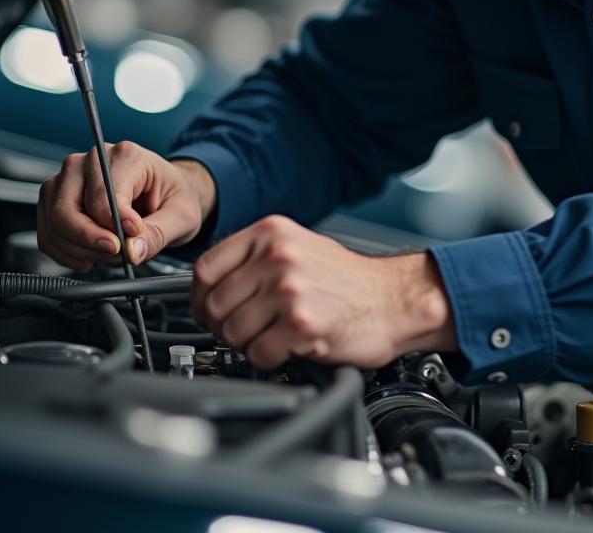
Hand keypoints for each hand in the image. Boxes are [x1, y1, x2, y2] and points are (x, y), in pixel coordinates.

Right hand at [37, 142, 215, 270]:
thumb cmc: (174, 195)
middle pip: (68, 210)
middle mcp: (92, 160)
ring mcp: (70, 175)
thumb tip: (133, 252)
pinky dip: (65, 251)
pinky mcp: (58, 194)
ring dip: (78, 249)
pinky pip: (48, 230)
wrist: (168, 191)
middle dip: (90, 242)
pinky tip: (90, 256)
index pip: (102, 197)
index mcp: (126, 156)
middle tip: (118, 256)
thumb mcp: (183, 215)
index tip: (129, 242)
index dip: (112, 228)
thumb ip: (158, 233)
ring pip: (54, 221)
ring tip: (110, 256)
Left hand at [191, 214, 455, 369]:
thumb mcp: (296, 248)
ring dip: (247, 344)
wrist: (392, 300)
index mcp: (272, 233)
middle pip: (213, 304)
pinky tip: (288, 347)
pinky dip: (269, 359)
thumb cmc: (347, 280)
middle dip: (224, 326)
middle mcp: (278, 255)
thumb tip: (205, 286)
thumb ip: (252, 259)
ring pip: (231, 332)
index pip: (204, 268)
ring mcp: (290, 288)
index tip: (209, 310)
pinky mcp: (302, 323)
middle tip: (247, 330)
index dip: (200, 297)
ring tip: (273, 336)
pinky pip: (258, 354)